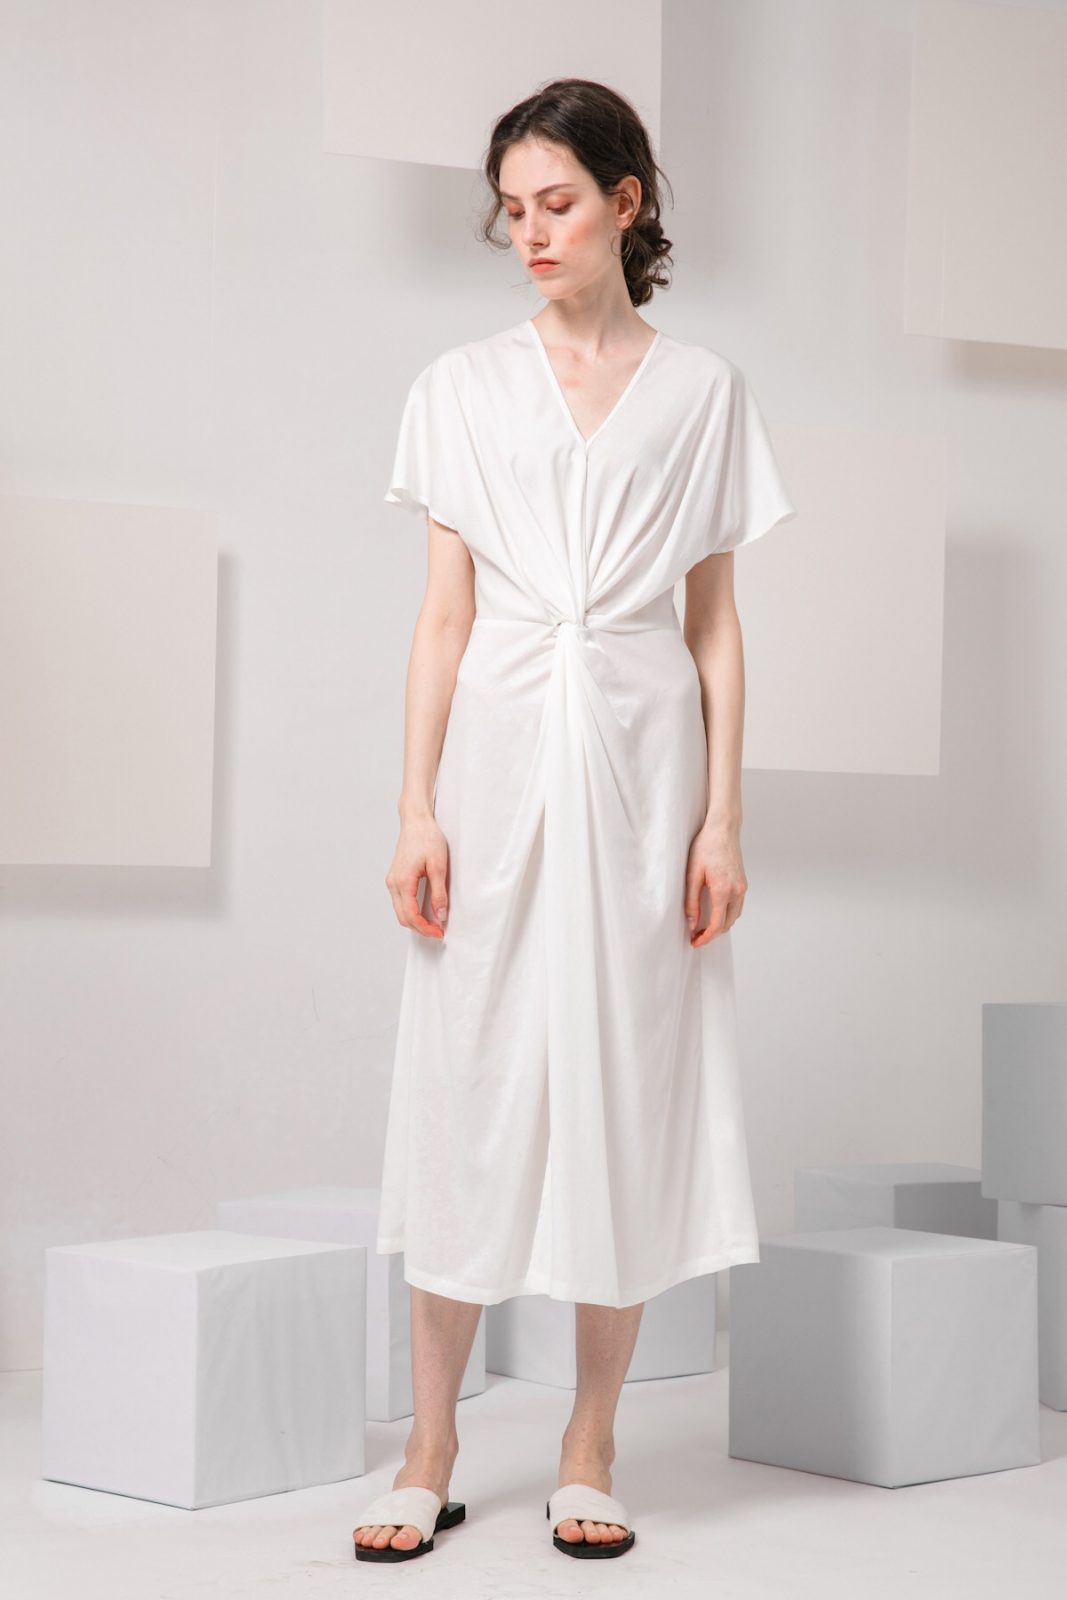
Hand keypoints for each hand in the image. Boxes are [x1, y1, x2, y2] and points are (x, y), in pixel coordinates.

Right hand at [385, 817, 449, 938]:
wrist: (416, 821)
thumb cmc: (427, 838)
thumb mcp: (438, 866)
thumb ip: (439, 893)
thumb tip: (441, 915)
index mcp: (403, 882)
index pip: (411, 915)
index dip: (425, 928)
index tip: (440, 932)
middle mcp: (393, 883)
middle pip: (403, 917)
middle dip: (420, 928)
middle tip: (438, 931)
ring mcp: (392, 881)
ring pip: (400, 911)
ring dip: (415, 921)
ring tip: (433, 923)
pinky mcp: (395, 878)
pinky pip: (400, 902)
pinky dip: (411, 911)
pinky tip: (424, 911)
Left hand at [684, 821, 746, 945]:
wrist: (723, 829)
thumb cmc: (706, 847)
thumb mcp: (692, 874)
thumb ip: (691, 901)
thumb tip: (692, 923)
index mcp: (723, 890)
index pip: (717, 925)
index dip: (706, 938)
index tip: (694, 942)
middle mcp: (737, 891)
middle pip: (727, 924)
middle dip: (712, 934)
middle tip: (696, 936)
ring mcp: (742, 887)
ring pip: (734, 916)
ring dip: (721, 925)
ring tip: (703, 927)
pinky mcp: (743, 883)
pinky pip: (737, 906)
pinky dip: (727, 914)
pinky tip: (715, 912)